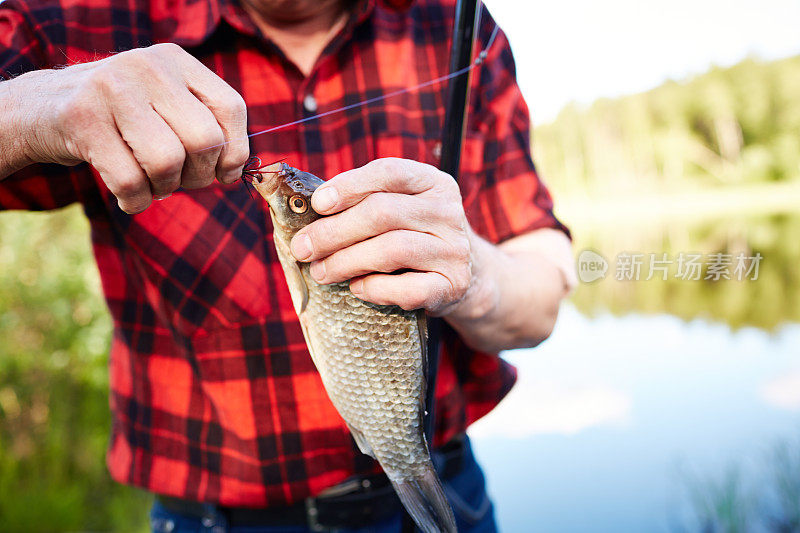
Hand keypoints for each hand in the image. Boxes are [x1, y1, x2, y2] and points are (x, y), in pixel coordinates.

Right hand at [6, 43, 248, 212]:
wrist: (42, 108)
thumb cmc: (120, 118)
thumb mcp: (164, 106)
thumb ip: (202, 126)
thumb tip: (235, 170)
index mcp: (176, 61)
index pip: (231, 107)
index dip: (235, 152)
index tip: (223, 174)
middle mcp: (148, 67)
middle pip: (203, 140)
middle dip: (198, 176)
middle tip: (179, 180)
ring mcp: (113, 88)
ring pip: (167, 162)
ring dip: (164, 188)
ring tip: (151, 183)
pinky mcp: (82, 118)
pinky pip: (129, 181)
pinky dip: (136, 202)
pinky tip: (129, 197)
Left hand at [289, 158, 475, 314]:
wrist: (465, 277)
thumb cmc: (413, 237)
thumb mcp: (398, 209)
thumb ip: (362, 202)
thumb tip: (303, 210)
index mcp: (433, 182)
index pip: (389, 172)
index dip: (349, 185)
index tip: (318, 204)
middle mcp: (449, 212)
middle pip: (383, 213)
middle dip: (334, 231)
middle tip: (303, 248)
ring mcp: (454, 250)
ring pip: (392, 249)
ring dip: (346, 261)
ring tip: (321, 272)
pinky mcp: (452, 286)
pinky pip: (407, 289)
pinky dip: (374, 289)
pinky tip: (356, 288)